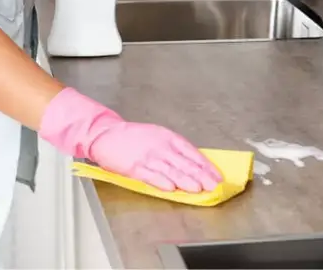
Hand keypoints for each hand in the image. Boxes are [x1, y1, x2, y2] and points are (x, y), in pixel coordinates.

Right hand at [39, 88, 221, 192]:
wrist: (106, 134)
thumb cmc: (133, 137)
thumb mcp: (158, 136)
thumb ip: (174, 149)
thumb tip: (193, 164)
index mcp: (167, 137)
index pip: (191, 152)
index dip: (205, 165)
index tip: (216, 175)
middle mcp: (160, 146)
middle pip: (184, 162)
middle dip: (200, 175)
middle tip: (212, 185)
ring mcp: (147, 156)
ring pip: (170, 170)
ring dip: (185, 180)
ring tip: (198, 188)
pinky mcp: (134, 167)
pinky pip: (151, 176)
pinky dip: (162, 182)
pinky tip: (171, 188)